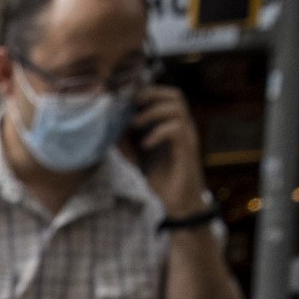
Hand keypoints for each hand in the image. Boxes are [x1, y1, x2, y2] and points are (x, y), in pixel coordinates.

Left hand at [128, 85, 205, 214]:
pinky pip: (177, 130)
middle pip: (175, 95)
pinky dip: (158, 133)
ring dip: (153, 111)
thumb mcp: (138, 160)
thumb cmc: (160, 182)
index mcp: (172, 127)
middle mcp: (183, 128)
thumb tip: (111, 132)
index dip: (148, 92)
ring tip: (135, 124)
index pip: (166, 97)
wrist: (178, 206)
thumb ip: (127, 145)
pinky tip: (145, 145)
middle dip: (151, 94)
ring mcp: (187, 138)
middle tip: (132, 105)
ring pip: (177, 107)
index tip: (126, 100)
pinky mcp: (188, 151)